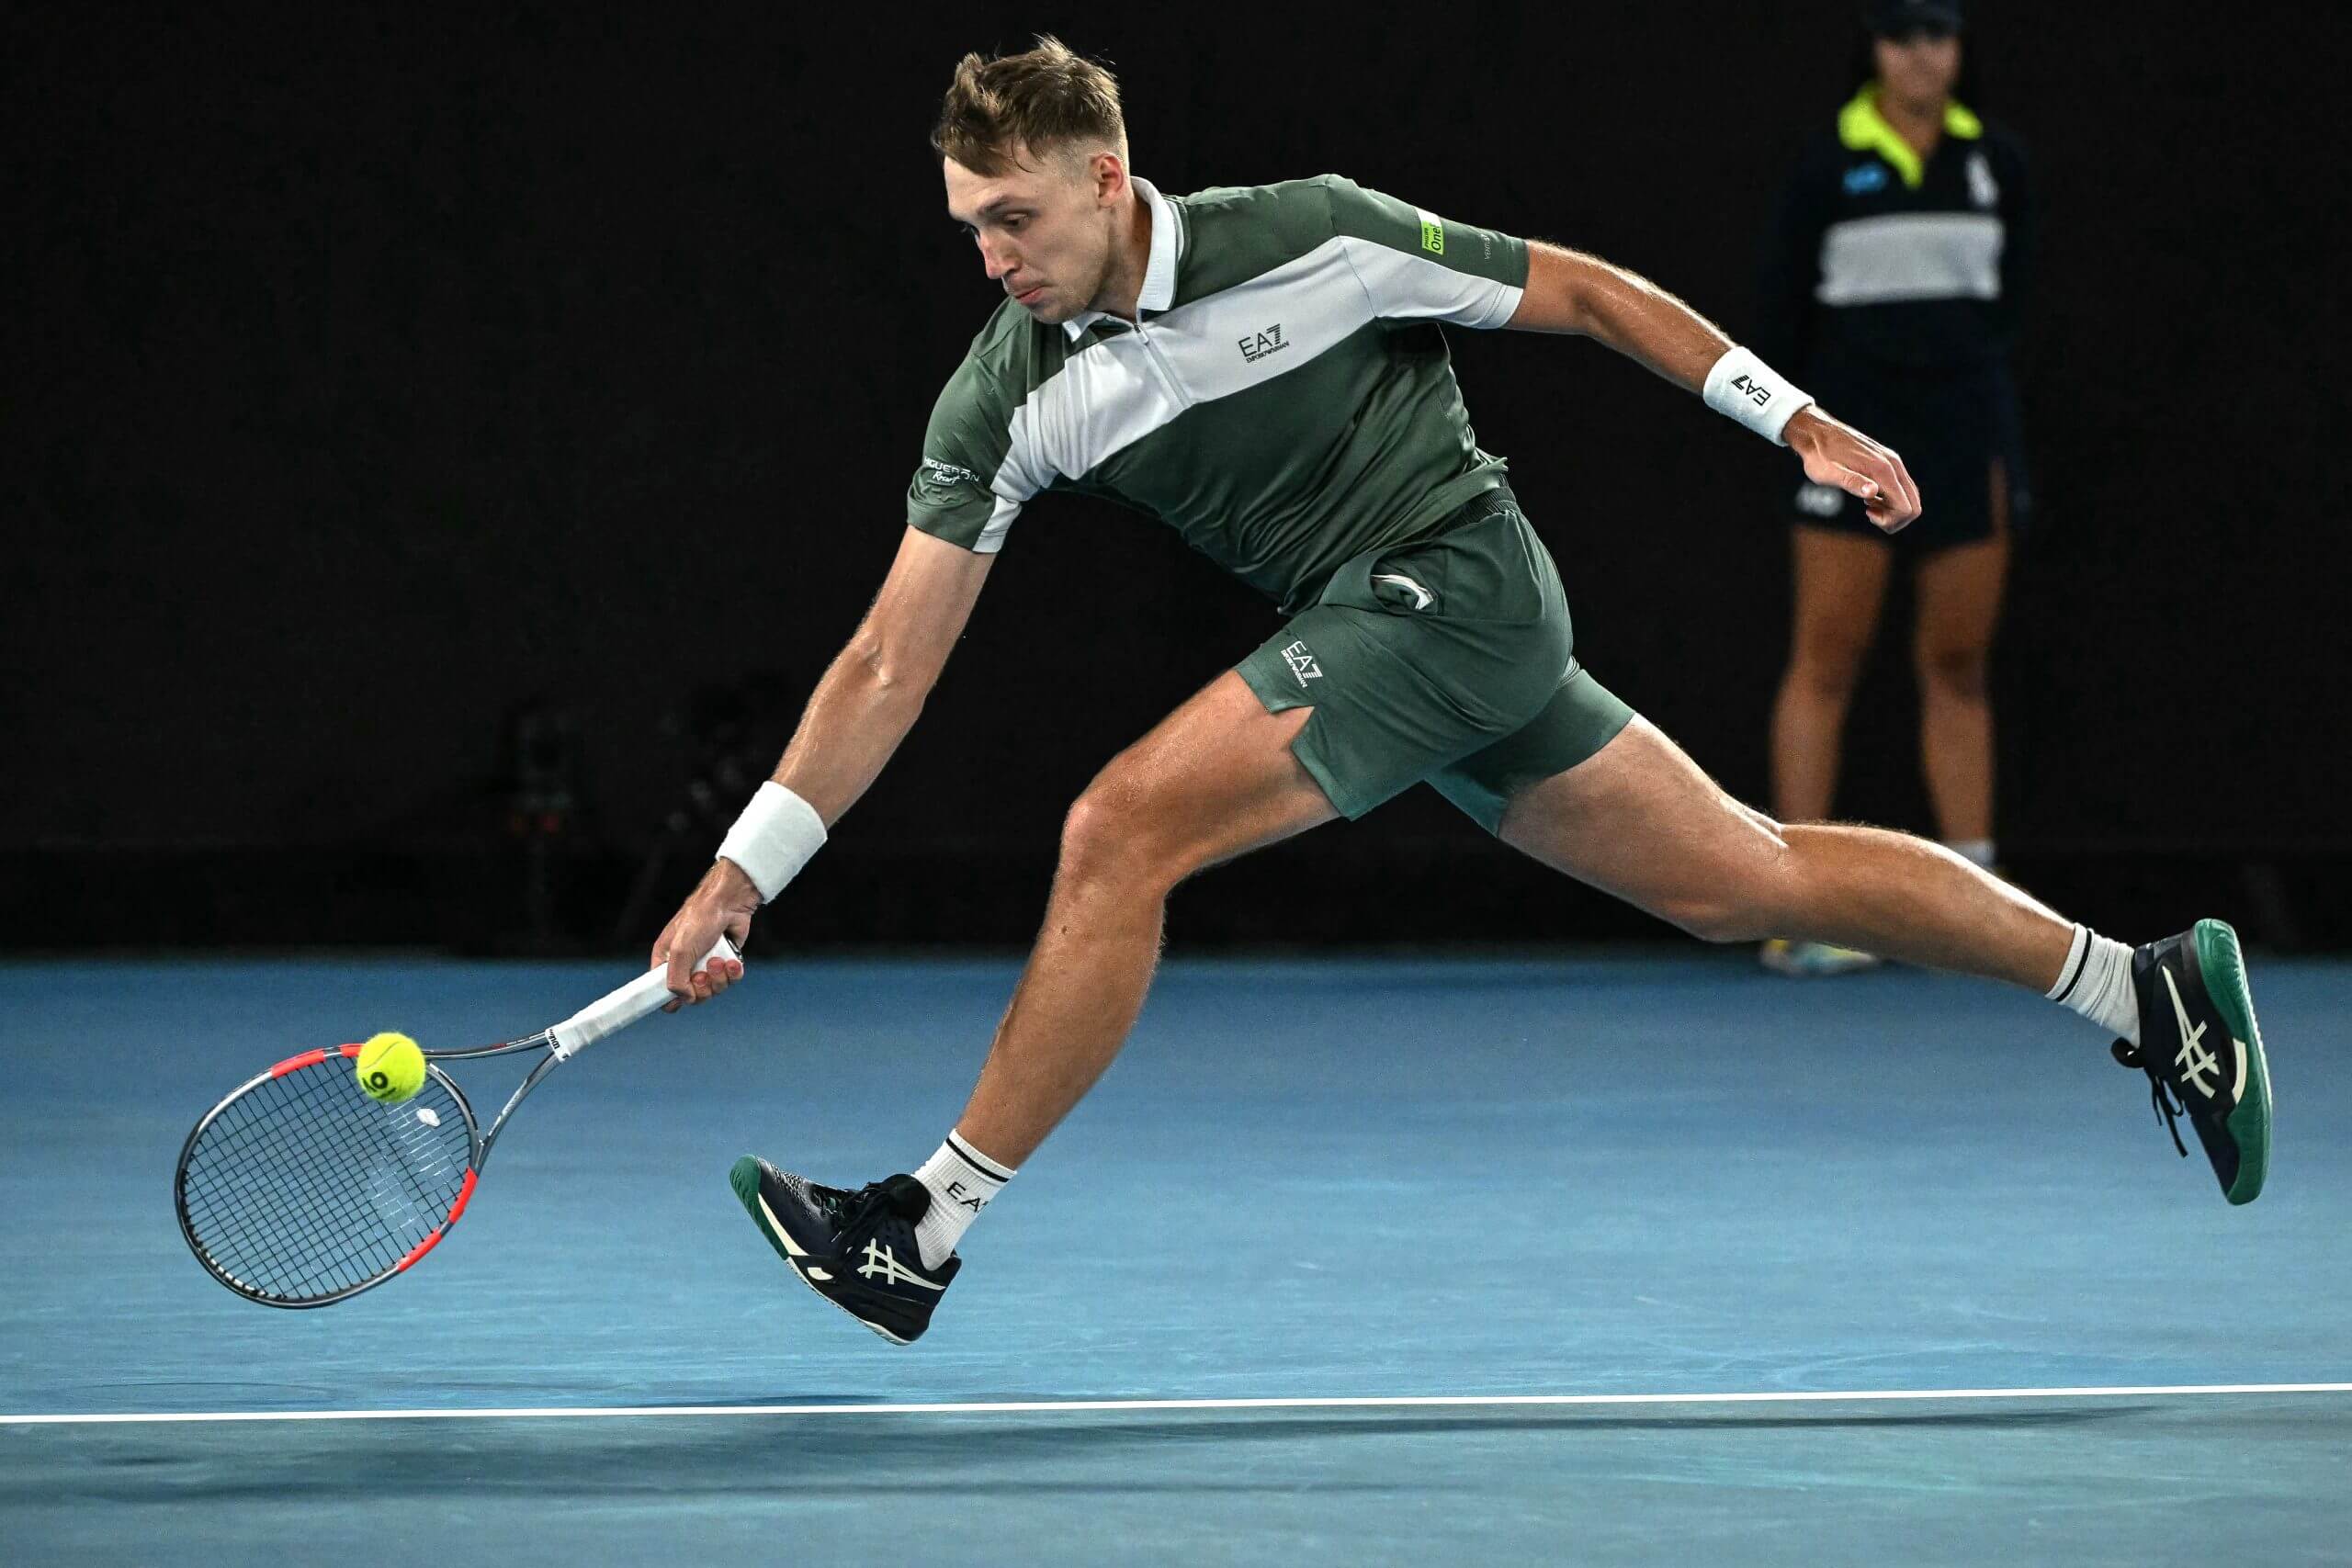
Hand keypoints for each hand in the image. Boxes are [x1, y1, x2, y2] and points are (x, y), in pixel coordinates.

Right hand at [653, 859, 757, 1010]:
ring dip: (719, 978)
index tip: (679, 1001)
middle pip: (692, 996)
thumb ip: (676, 980)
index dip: (671, 1000)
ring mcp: (707, 963)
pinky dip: (733, 973)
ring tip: (720, 960)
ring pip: (714, 989)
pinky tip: (732, 961)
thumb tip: (686, 999)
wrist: (730, 902)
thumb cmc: (700, 920)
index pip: (661, 991)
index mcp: (666, 961)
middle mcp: (686, 964)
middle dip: (702, 988)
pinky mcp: (727, 961)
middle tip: (703, 973)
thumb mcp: (680, 951)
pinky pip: (731, 980)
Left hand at [1786, 406, 1921, 533]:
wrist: (1816, 433)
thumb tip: (1873, 492)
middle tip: (1870, 515)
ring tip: (1867, 506)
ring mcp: (1891, 462)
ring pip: (1909, 496)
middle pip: (1913, 504)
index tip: (1868, 515)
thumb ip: (1852, 483)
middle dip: (1895, 518)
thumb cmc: (1819, 456)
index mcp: (1882, 470)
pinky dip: (1890, 499)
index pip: (1906, 507)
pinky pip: (1900, 486)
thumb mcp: (1829, 474)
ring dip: (1892, 509)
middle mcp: (1893, 464)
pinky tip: (1868, 498)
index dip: (1890, 520)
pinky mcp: (1886, 461)